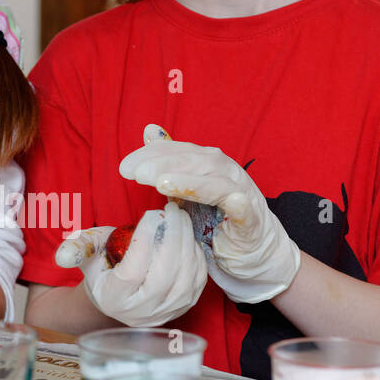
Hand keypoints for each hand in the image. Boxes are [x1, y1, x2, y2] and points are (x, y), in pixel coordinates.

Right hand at [55, 204, 207, 324]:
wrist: (121, 291)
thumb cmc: (105, 264)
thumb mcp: (88, 252)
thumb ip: (76, 248)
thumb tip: (62, 256)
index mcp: (113, 299)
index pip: (132, 272)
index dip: (144, 242)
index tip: (151, 214)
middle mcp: (140, 313)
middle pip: (163, 276)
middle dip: (172, 237)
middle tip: (172, 210)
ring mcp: (165, 313)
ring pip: (184, 278)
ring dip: (186, 243)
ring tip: (180, 217)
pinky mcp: (185, 307)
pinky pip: (197, 280)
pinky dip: (195, 255)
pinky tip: (187, 236)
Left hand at [119, 124, 299, 302]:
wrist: (254, 249)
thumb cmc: (217, 218)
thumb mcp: (187, 190)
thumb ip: (169, 163)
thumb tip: (149, 131)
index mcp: (208, 164)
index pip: (179, 151)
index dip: (152, 155)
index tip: (126, 165)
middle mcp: (226, 173)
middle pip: (196, 162)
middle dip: (164, 165)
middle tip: (137, 173)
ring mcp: (241, 194)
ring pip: (217, 182)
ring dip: (190, 182)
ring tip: (162, 184)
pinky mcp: (251, 219)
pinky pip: (244, 209)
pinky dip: (238, 203)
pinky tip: (229, 200)